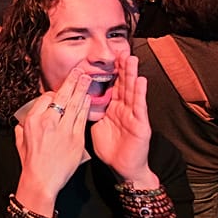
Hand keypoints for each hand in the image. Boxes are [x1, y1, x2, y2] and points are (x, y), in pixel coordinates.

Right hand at [14, 69, 90, 210]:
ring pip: (74, 104)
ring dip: (81, 89)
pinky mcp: (76, 138)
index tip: (58, 93)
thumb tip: (25, 119)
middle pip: (61, 96)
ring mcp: (63, 129)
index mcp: (33, 120)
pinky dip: (86, 107)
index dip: (54, 94)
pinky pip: (82, 118)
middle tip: (79, 71)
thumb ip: (23, 126)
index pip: (46, 98)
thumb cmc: (30, 162)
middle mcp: (48, 121)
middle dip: (71, 81)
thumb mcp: (19, 140)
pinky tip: (89, 99)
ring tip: (87, 78)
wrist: (41, 180)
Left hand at [91, 55, 156, 186]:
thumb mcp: (95, 126)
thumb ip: (89, 112)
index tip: (105, 56)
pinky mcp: (140, 124)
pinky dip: (140, 93)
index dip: (109, 71)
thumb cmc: (110, 148)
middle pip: (122, 84)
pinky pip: (139, 106)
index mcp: (113, 108)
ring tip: (131, 58)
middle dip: (122, 67)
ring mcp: (133, 115)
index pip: (112, 86)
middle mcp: (124, 108)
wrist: (123, 168)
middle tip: (120, 50)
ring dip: (132, 74)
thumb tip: (76, 101)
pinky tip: (141, 80)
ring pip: (132, 91)